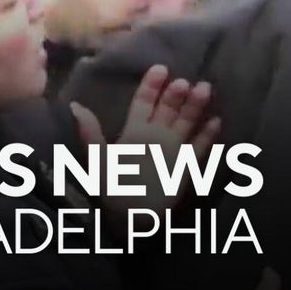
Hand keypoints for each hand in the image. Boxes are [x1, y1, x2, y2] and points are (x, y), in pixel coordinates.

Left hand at [71, 65, 220, 213]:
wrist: (127, 220)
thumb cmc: (109, 190)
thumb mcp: (97, 160)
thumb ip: (91, 133)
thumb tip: (74, 106)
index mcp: (134, 131)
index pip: (144, 102)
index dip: (151, 85)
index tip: (160, 69)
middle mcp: (155, 136)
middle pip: (168, 108)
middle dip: (176, 94)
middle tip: (183, 82)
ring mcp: (172, 149)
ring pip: (186, 122)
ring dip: (195, 106)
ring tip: (204, 88)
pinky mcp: (185, 166)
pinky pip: (199, 147)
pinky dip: (208, 135)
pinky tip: (215, 120)